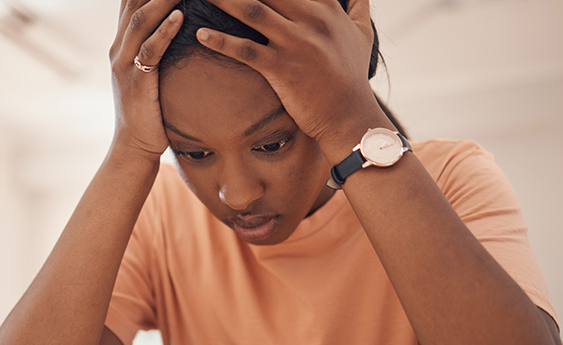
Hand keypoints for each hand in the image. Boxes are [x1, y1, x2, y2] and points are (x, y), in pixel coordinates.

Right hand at [109, 0, 183, 159]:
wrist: (134, 146)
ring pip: (141, 21)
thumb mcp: (148, 71)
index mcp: (122, 41)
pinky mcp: (137, 82)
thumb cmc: (150, 108)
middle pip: (134, 1)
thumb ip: (155, 46)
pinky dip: (165, 32)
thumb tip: (176, 24)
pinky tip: (180, 17)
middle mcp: (119, 47)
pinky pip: (150, 51)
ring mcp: (124, 64)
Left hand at [196, 0, 384, 145]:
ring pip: (251, 10)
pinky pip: (245, 50)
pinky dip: (221, 41)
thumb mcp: (362, 34)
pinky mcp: (282, 68)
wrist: (349, 116)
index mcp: (327, 7)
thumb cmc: (352, 76)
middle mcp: (311, 19)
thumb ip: (358, 7)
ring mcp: (296, 43)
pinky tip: (201, 33)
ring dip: (222, 0)